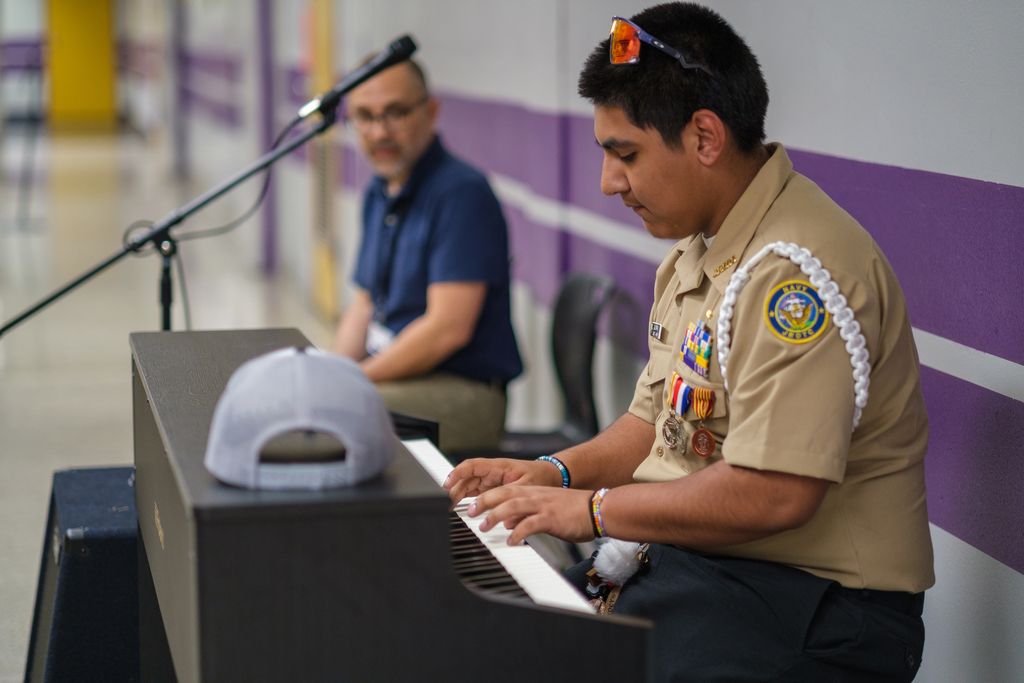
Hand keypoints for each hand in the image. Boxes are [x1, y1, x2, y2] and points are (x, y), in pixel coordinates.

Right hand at [444, 458, 562, 504]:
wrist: (551, 477)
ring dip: (459, 495)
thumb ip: (510, 497)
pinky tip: (461, 507)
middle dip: (455, 489)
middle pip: (467, 478)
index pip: (472, 466)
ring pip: (469, 485)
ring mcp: (491, 480)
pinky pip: (475, 492)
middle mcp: (491, 472)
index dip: (457, 473)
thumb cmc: (540, 477)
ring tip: (451, 508)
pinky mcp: (492, 488)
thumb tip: (497, 510)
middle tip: (448, 504)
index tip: (448, 483)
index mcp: (498, 466)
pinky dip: (467, 499)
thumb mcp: (527, 487)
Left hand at [468, 485, 596, 545]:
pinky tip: (512, 541)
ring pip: (513, 506)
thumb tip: (509, 523)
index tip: (473, 504)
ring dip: (496, 516)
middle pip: (504, 494)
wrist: (598, 508)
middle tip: (471, 512)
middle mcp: (536, 495)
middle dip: (485, 502)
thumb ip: (527, 513)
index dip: (487, 496)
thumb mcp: (547, 507)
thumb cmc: (574, 510)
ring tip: (485, 527)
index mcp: (534, 492)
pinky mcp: (551, 518)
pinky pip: (530, 524)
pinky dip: (518, 532)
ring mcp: (543, 506)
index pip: (505, 490)